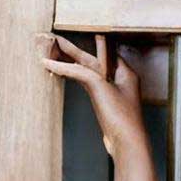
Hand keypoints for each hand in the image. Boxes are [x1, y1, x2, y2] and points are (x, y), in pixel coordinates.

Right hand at [37, 32, 146, 157]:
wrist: (125, 144)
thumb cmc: (122, 117)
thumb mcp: (100, 87)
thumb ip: (80, 72)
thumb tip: (60, 63)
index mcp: (125, 71)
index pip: (102, 50)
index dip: (84, 42)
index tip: (70, 37)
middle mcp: (119, 79)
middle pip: (93, 61)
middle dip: (73, 52)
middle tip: (55, 42)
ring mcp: (110, 92)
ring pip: (88, 73)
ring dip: (72, 64)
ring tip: (54, 54)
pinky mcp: (103, 104)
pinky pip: (86, 85)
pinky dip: (74, 78)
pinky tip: (64, 72)